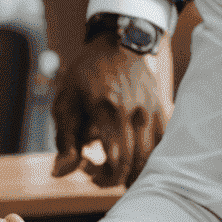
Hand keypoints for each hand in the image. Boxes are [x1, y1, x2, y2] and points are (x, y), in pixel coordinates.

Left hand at [52, 32, 168, 186]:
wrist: (119, 42)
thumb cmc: (86, 73)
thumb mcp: (66, 101)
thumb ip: (64, 140)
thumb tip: (59, 173)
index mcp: (106, 110)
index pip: (117, 163)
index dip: (104, 179)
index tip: (89, 172)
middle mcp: (133, 113)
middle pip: (135, 165)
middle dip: (115, 178)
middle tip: (97, 170)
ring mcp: (150, 113)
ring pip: (151, 159)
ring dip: (133, 171)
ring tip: (114, 164)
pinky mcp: (161, 112)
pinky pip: (162, 146)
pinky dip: (149, 158)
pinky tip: (132, 154)